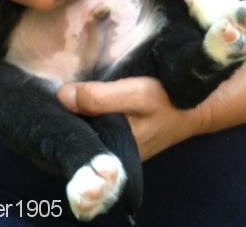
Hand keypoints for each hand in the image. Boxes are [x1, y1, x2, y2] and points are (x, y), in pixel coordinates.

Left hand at [57, 77, 212, 159]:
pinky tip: (80, 96)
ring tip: (58, 90)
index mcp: (113, 153)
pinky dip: (89, 111)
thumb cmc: (169, 102)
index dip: (60, 122)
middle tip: (48, 91)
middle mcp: (113, 154)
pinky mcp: (122, 134)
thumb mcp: (135, 95)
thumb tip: (62, 96)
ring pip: (88, 128)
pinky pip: (97, 123)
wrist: (199, 106)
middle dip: (65, 116)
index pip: (76, 141)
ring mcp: (117, 145)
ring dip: (76, 112)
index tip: (46, 102)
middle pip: (79, 134)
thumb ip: (100, 98)